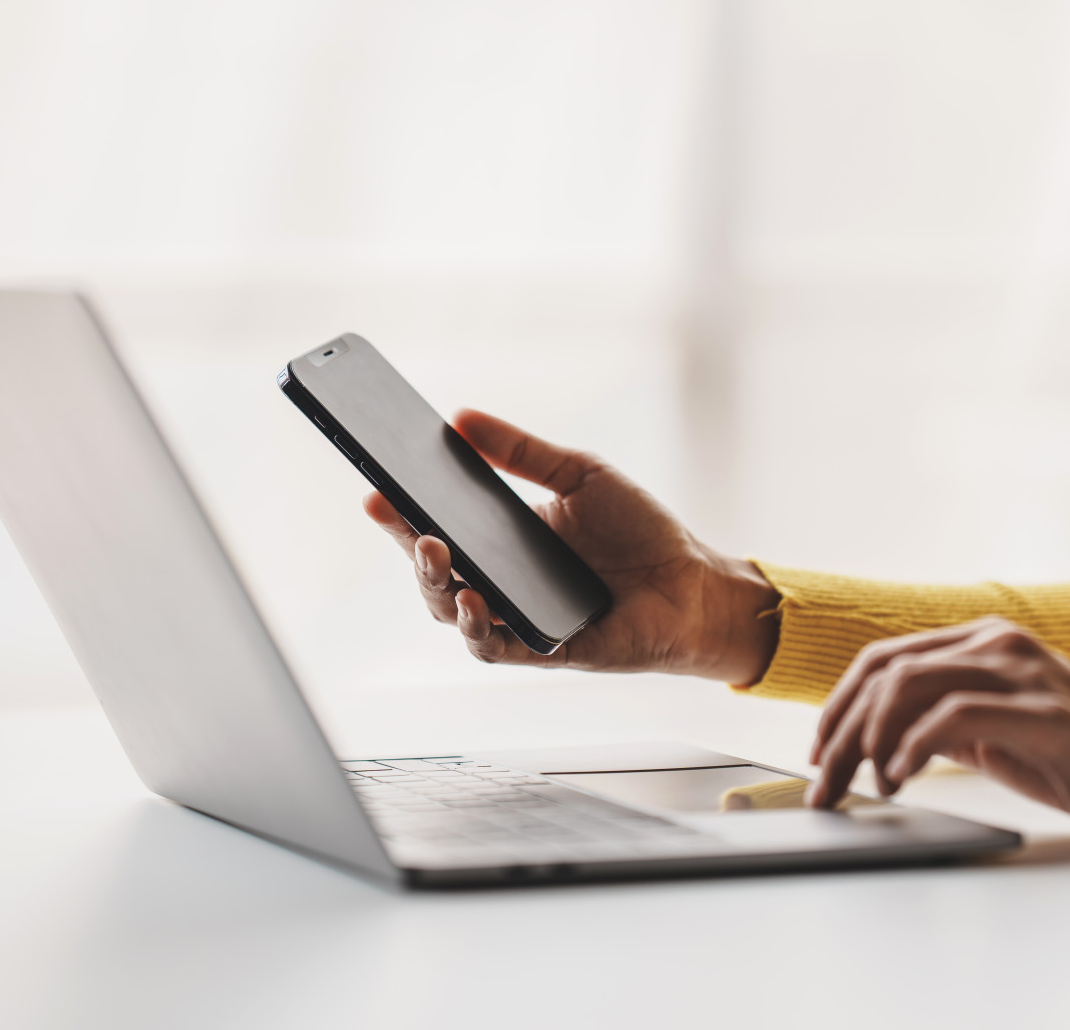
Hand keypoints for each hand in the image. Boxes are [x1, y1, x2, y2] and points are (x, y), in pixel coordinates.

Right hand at [363, 409, 778, 683]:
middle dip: (407, 545)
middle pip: (432, 573)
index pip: (437, 525)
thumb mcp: (579, 474)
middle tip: (399, 514)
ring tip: (435, 553)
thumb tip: (461, 418)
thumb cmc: (641, 531)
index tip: (375, 486)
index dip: (401, 511)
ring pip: (451, 613)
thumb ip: (520, 450)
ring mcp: (517, 619)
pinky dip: (479, 629)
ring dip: (435, 585)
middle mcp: (500, 583)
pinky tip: (476, 603)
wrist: (695, 582)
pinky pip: (495, 648)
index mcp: (500, 540)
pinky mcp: (543, 651)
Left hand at [807, 617, 1069, 844]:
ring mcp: (1021, 670)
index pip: (881, 660)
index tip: (819, 754)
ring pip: (905, 686)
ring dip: (868, 742)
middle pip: (882, 673)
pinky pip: (951, 715)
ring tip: (866, 785)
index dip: (837, 707)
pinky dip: (910, 747)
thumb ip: (938, 718)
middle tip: (823, 784)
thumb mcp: (989, 731)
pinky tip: (901, 779)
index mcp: (981, 640)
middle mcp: (996, 642)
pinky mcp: (1042, 709)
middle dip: (839, 731)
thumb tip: (872, 738)